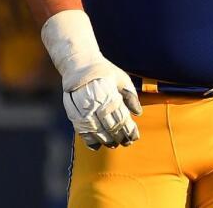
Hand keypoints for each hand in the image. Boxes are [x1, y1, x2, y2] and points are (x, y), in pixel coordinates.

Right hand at [41, 10, 141, 150]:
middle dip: (120, 137)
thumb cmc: (104, 72)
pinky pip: (81, 130)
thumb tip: (138, 113)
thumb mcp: (122, 78)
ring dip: (106, 140)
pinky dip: (89, 140)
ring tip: (114, 145)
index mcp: (110, 95)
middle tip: (127, 143)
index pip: (121, 118)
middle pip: (110, 127)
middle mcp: (96, 104)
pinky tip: (96, 146)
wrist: (79, 65)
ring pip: (96, 131)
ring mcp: (83, 110)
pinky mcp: (73, 113)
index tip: (135, 136)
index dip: (129, 130)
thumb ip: (130, 96)